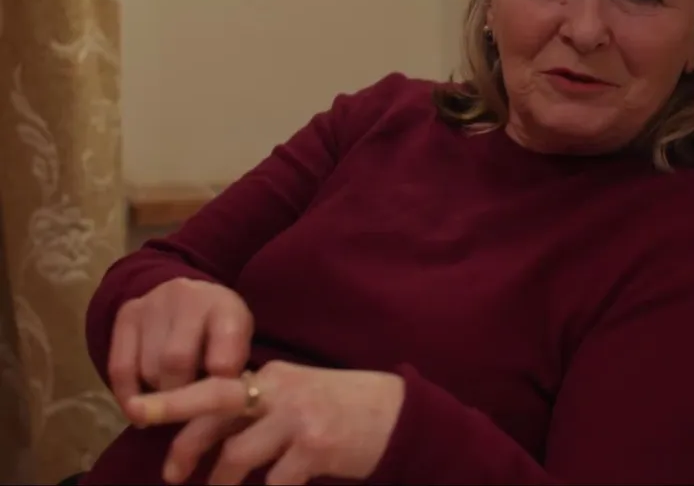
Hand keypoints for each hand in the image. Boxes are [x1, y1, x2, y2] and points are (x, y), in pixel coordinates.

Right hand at [109, 277, 252, 403]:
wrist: (194, 297)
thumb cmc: (222, 330)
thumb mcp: (240, 343)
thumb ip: (233, 368)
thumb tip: (217, 405)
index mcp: (226, 306)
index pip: (224, 343)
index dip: (221, 376)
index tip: (218, 401)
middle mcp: (188, 297)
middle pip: (176, 361)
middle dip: (181, 396)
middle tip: (187, 411)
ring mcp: (153, 303)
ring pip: (148, 369)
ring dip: (157, 396)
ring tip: (170, 401)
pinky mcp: (127, 314)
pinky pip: (119, 367)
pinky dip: (127, 396)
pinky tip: (139, 413)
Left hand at [125, 361, 405, 484]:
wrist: (400, 415)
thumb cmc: (346, 408)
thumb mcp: (302, 396)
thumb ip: (262, 407)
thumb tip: (214, 436)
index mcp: (274, 376)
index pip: (215, 386)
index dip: (173, 401)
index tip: (136, 411)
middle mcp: (282, 391)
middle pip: (215, 409)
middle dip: (182, 440)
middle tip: (169, 474)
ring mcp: (299, 418)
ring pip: (237, 456)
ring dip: (223, 483)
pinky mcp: (316, 448)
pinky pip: (275, 483)